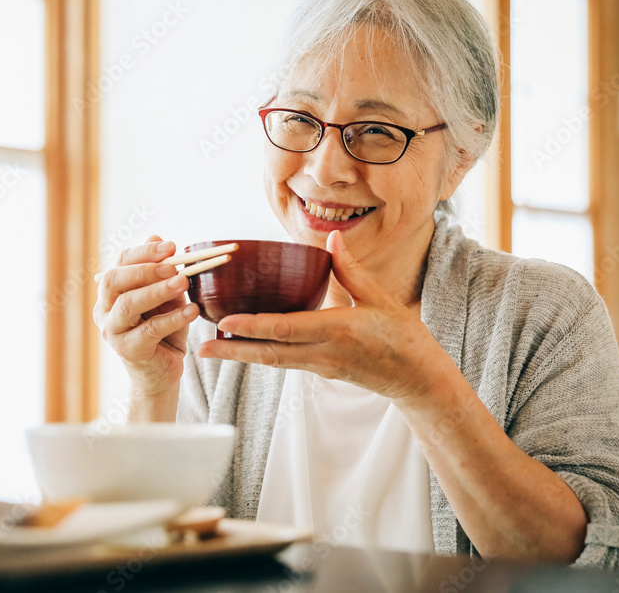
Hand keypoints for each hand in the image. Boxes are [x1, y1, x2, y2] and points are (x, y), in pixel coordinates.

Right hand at [93, 235, 198, 397]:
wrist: (162, 372)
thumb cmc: (163, 330)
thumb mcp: (166, 296)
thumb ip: (161, 271)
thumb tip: (156, 236)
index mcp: (111, 292)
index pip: (120, 263)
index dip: (144, 252)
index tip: (172, 246)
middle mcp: (104, 309)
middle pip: (114, 280)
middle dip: (145, 269)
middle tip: (174, 265)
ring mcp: (112, 331)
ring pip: (128, 304)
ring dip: (157, 290)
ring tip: (184, 282)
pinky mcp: (127, 350)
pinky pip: (149, 330)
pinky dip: (172, 318)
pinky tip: (191, 310)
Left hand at [196, 231, 451, 401]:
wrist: (418, 380)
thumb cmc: (403, 337)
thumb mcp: (380, 299)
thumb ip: (351, 270)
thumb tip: (330, 239)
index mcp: (338, 331)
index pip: (287, 330)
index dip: (254, 327)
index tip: (225, 323)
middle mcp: (323, 353)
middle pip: (269, 354)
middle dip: (233, 352)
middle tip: (200, 348)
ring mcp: (320, 367)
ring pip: (273, 362)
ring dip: (242, 356)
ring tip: (212, 349)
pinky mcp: (321, 372)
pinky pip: (285, 363)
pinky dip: (262, 355)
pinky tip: (244, 348)